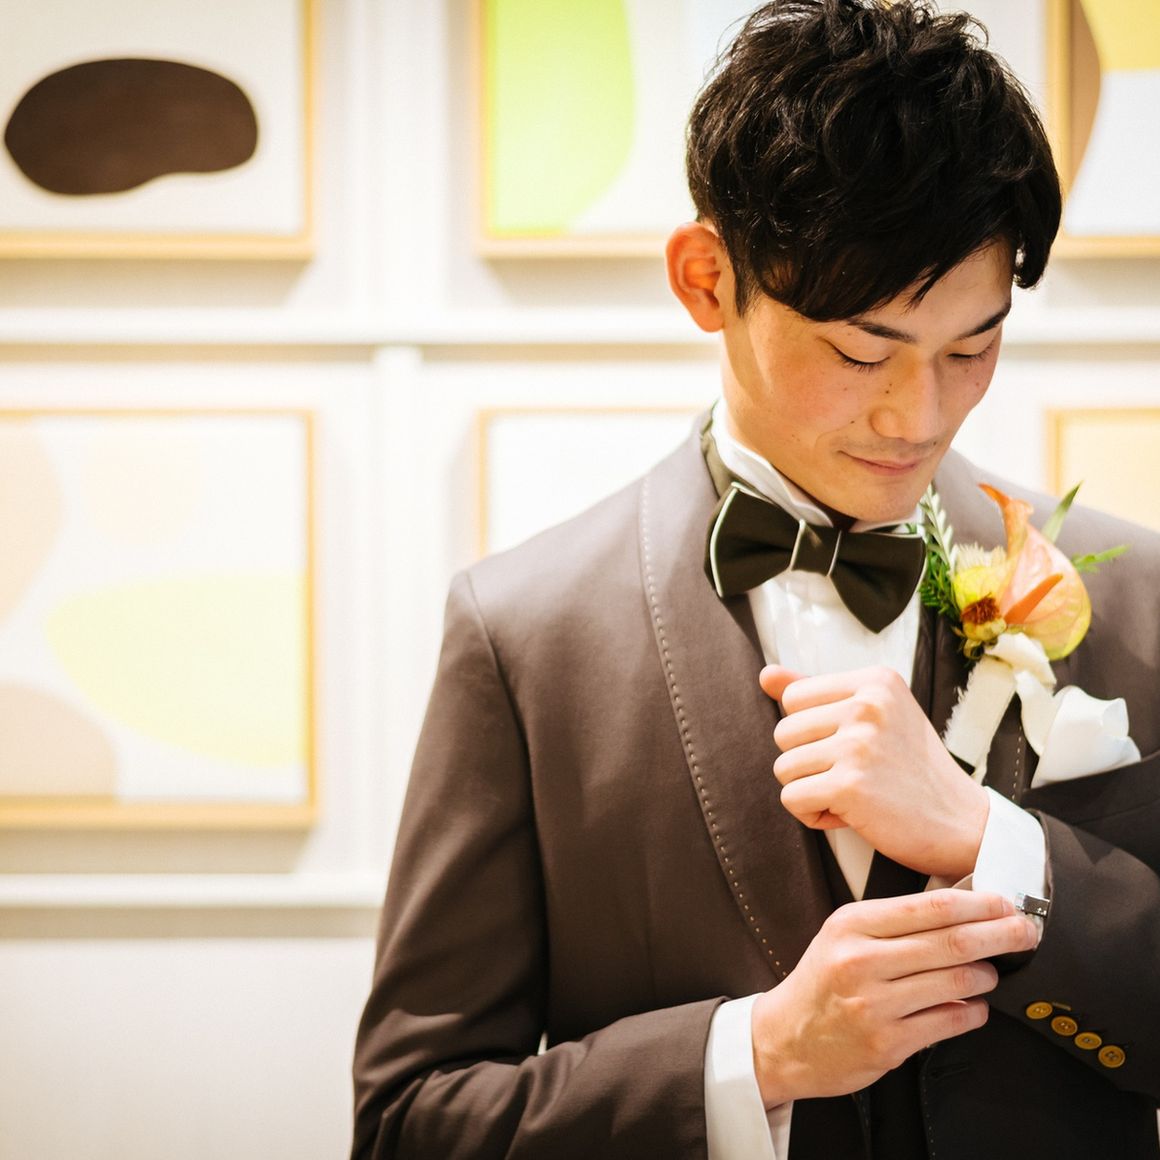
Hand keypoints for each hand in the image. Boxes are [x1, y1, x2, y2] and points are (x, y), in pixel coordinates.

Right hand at [751, 889, 1039, 1107]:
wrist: (784, 1037)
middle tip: (1026, 932)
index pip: (931, 906)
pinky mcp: (886, 1043)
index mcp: (852, 924)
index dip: (979, 904)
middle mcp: (861, 960)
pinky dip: (972, 1013)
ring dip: (986, 976)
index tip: (1006, 902)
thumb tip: (962, 904)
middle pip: (952, 942)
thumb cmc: (823, 980)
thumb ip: (894, 921)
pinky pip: (950, 1022)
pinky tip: (973, 1007)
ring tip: (989, 973)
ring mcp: (873, 1004)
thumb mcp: (844, 935)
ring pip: (957, 983)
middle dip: (1000, 934)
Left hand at [760, 664, 988, 878]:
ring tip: (852, 795)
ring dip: (810, 790)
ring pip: (783, 767)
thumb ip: (818, 694)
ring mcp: (859, 744)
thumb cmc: (912, 770)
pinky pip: (791, 798)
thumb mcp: (874, 717)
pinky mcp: (850, 785)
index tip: (849, 747)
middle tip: (852, 776)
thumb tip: (766, 674)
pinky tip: (848, 815)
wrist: (962, 823)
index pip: (794, 697)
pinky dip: (812, 814)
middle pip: (783, 732)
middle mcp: (868, 704)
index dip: (811, 731)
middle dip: (807, 763)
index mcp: (875, 680)